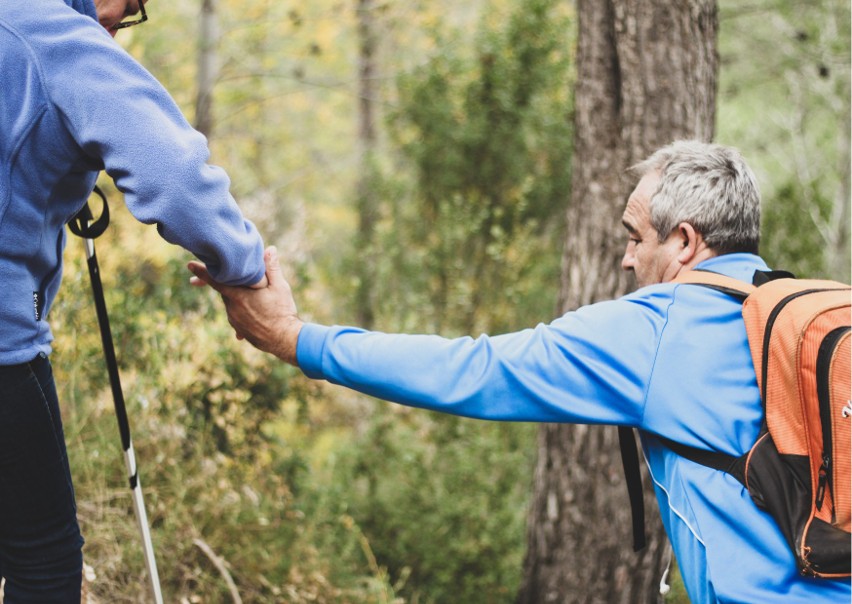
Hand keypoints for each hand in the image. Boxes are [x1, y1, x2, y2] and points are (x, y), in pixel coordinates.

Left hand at [188, 246, 302, 364]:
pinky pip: (237, 316)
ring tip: (257, 299)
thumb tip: (270, 249)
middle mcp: (232, 308)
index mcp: (238, 295)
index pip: (215, 279)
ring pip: (232, 303)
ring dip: (240, 298)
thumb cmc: (283, 311)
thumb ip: (271, 268)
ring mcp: (235, 320)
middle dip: (230, 283)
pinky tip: (255, 313)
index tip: (189, 264)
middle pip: (226, 290)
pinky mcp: (239, 329)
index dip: (202, 271)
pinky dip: (244, 311)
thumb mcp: (280, 287)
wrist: (284, 340)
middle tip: (239, 279)